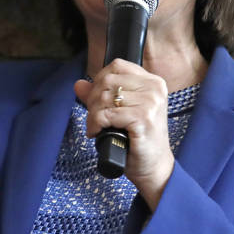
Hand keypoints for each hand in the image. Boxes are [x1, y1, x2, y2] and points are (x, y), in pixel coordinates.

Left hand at [74, 59, 175, 209]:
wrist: (153, 167)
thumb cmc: (137, 139)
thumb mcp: (120, 112)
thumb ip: (100, 95)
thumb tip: (78, 84)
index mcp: (153, 82)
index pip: (117, 66)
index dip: (99, 80)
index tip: (96, 99)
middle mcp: (154, 88)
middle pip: (107, 80)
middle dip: (93, 99)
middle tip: (94, 117)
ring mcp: (150, 103)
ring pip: (104, 97)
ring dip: (93, 114)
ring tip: (96, 126)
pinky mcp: (143, 118)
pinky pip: (105, 114)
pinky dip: (95, 124)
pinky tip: (97, 133)